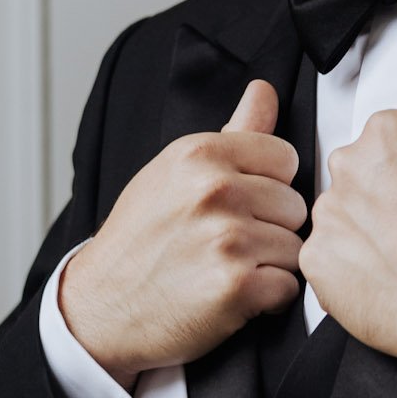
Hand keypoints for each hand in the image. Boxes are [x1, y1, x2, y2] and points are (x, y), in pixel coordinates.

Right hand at [59, 79, 306, 387]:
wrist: (100, 307)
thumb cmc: (140, 240)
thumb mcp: (175, 172)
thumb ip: (233, 132)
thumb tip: (264, 90)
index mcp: (200, 153)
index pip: (286, 158)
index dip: (269, 188)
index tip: (238, 206)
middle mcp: (215, 189)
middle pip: (295, 206)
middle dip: (270, 229)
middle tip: (225, 244)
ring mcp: (226, 238)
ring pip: (295, 248)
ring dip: (269, 266)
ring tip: (224, 269)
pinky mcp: (235, 286)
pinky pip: (287, 287)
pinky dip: (266, 300)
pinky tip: (231, 296)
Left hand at [300, 57, 396, 365]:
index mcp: (386, 132)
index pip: (384, 139)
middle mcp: (348, 166)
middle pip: (356, 174)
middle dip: (381, 195)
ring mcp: (329, 213)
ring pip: (338, 214)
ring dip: (362, 230)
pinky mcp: (316, 259)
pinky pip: (325, 256)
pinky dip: (348, 267)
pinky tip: (384, 275)